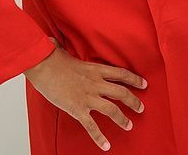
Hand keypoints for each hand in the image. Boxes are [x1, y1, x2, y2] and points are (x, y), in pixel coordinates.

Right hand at [24, 37, 146, 150]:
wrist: (43, 66)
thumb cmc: (53, 58)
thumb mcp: (66, 52)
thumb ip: (67, 50)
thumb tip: (55, 42)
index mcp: (95, 69)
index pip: (121, 73)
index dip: (134, 79)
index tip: (144, 83)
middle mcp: (96, 83)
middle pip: (121, 93)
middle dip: (134, 101)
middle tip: (141, 108)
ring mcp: (88, 97)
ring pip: (112, 110)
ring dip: (122, 119)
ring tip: (129, 125)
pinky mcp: (78, 109)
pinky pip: (92, 126)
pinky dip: (100, 137)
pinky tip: (106, 146)